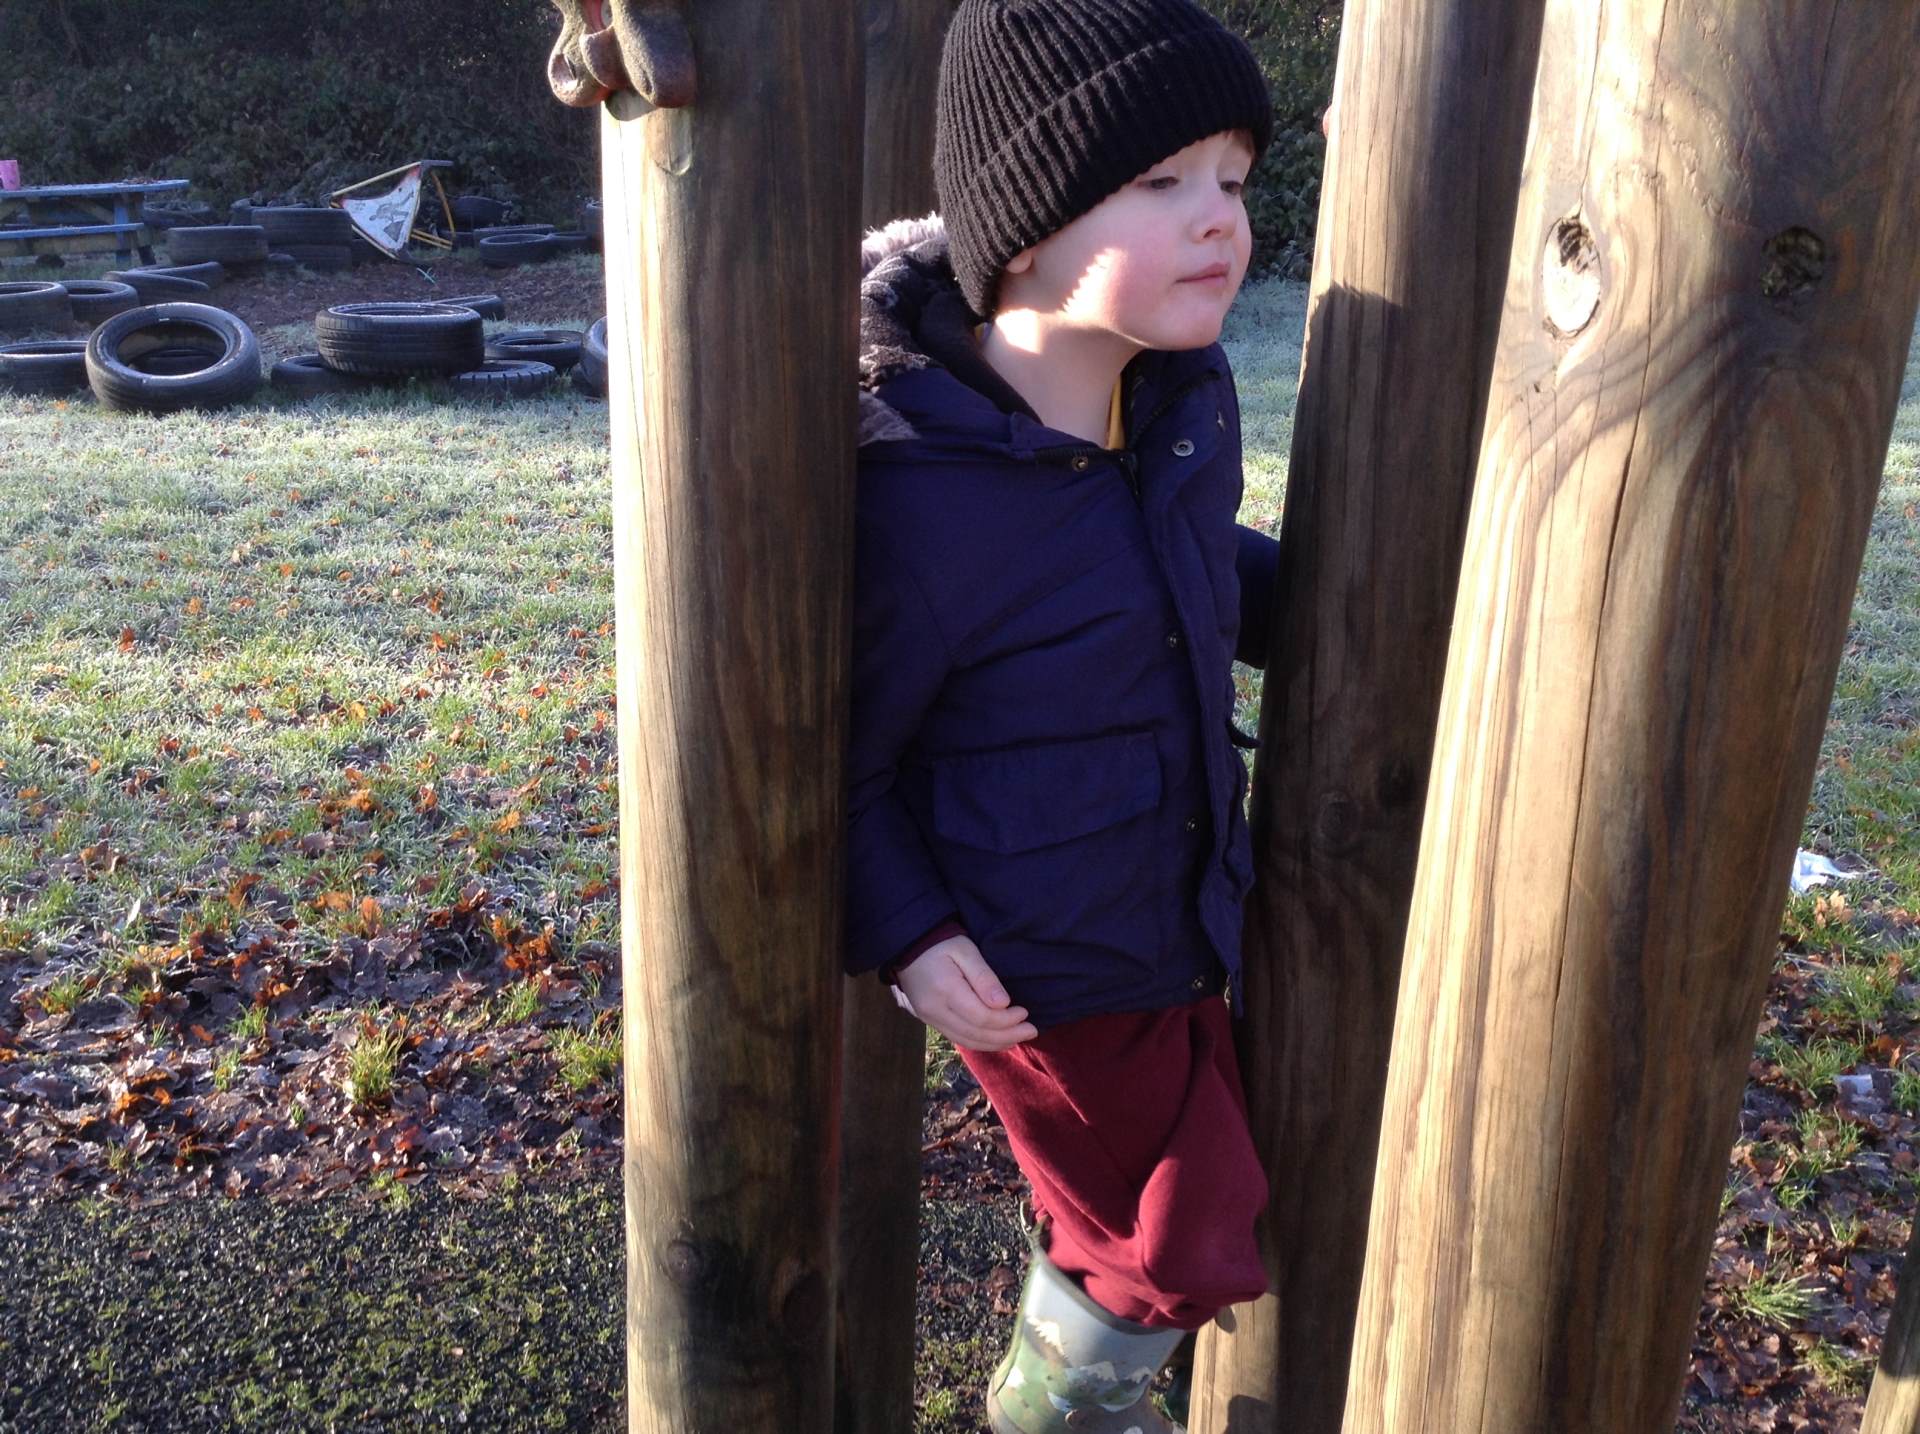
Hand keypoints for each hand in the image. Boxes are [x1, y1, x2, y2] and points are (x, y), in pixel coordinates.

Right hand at [896, 933, 1037, 1051]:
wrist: (908, 945)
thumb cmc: (941, 944)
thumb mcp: (965, 950)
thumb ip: (984, 977)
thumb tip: (1004, 1004)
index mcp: (946, 991)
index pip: (982, 1018)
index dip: (1007, 1020)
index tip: (1025, 1012)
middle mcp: (935, 1011)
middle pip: (976, 1035)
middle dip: (1007, 1036)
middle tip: (1031, 1031)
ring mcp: (930, 1019)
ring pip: (967, 1041)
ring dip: (995, 1043)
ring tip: (1019, 1038)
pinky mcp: (930, 1021)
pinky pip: (958, 1037)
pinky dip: (980, 1042)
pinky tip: (996, 1039)